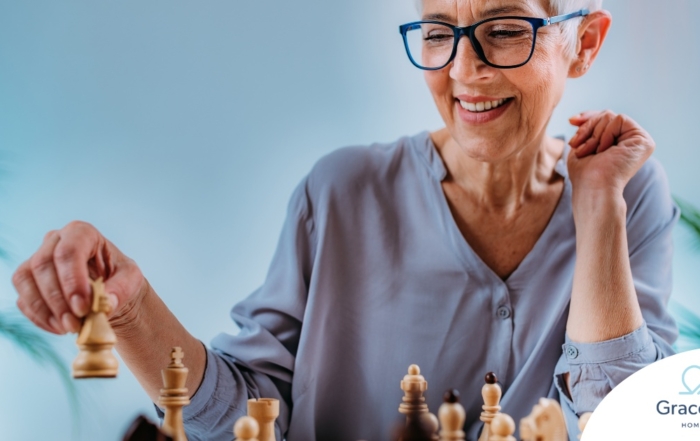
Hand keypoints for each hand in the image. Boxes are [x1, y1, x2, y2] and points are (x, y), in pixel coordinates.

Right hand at [12, 221, 145, 334]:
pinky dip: (39, 317)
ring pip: (25, 280)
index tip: (83, 307)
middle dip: (58, 299)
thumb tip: (106, 304)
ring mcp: (37, 260)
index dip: (72, 279)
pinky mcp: (28, 283)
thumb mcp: (132, 280)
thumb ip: (121, 289)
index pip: (69, 250)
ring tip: (68, 328)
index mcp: (82, 233)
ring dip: (44, 309)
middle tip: (75, 323)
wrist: (109, 293)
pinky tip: (60, 328)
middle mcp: (55, 241)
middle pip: (43, 264)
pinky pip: (23, 299)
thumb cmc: (121, 279)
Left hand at [567, 110, 654, 196]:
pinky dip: (605, 134)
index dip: (587, 117)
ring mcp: (639, 141)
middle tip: (576, 144)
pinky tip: (604, 150)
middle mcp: (631, 141)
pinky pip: (619, 119)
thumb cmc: (584, 174)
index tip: (571, 121)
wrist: (593, 187)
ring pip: (610, 116)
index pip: (604, 120)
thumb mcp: (580, 147)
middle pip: (606, 115)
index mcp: (618, 143)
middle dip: (587, 127)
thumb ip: (584, 132)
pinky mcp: (644, 140)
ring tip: (590, 152)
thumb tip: (575, 119)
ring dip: (593, 134)